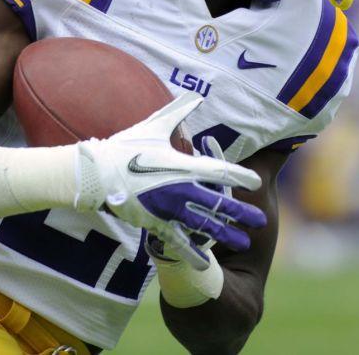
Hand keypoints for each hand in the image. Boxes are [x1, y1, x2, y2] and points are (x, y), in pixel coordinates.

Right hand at [75, 92, 266, 269]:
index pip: (219, 172)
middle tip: (262, 221)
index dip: (240, 177)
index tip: (257, 183)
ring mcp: (167, 209)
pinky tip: (206, 264)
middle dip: (242, 213)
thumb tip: (196, 94)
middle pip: (218, 204)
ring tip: (244, 242)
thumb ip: (179, 112)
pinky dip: (193, 253)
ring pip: (203, 225)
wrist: (96, 174)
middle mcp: (179, 189)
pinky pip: (178, 241)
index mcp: (182, 165)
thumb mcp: (154, 126)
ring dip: (226, 234)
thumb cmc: (126, 146)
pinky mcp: (154, 223)